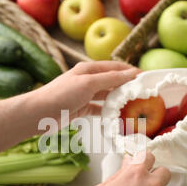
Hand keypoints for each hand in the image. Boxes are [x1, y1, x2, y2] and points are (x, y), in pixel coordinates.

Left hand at [0, 61, 138, 164]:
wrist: (39, 113)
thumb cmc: (62, 95)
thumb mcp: (88, 83)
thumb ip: (110, 79)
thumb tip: (132, 74)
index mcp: (89, 69)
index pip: (116, 67)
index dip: (131, 72)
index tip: (147, 79)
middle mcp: (88, 80)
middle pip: (113, 82)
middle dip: (128, 87)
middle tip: (144, 95)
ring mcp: (85, 95)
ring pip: (107, 96)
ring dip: (120, 101)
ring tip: (135, 108)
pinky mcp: (82, 108)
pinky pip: (100, 109)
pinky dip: (109, 113)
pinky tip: (118, 118)